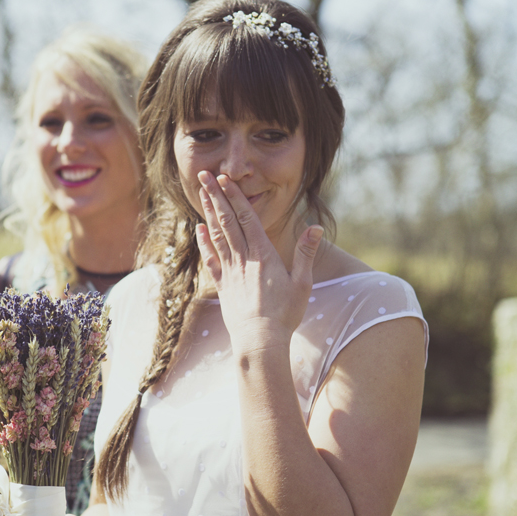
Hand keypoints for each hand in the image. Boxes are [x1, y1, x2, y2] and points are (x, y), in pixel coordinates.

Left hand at [195, 171, 322, 343]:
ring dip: (209, 212)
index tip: (226, 180)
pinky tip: (200, 229)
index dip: (235, 197)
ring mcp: (231, 271)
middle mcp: (244, 259)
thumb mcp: (302, 282)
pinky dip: (204, 242)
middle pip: (227, 221)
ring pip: (217, 235)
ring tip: (201, 192)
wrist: (260, 340)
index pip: (247, 218)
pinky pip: (211, 258)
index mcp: (264, 255)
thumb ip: (306, 253)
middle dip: (216, 196)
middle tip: (205, 175)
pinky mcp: (223, 285)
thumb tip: (316, 227)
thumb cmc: (285, 314)